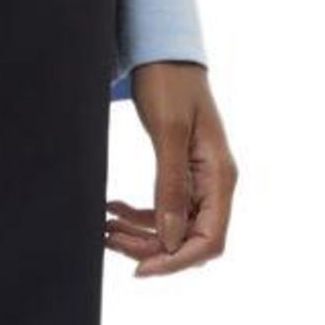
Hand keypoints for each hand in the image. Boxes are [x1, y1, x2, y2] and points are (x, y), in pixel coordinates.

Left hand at [106, 63, 237, 278]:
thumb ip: (171, 186)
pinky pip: (162, 212)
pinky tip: (111, 209)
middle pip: (189, 241)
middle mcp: (214, 184)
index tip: (139, 270)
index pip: (209, 240)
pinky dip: (135, 217)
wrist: (164, 54)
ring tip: (104, 227)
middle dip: (150, 249)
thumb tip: (172, 239)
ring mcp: (198, 182)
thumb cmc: (170, 84)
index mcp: (220, 176)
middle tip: (109, 239)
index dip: (176, 262)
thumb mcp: (169, 133)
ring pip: (172, 231)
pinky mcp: (180, 177)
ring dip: (138, 236)